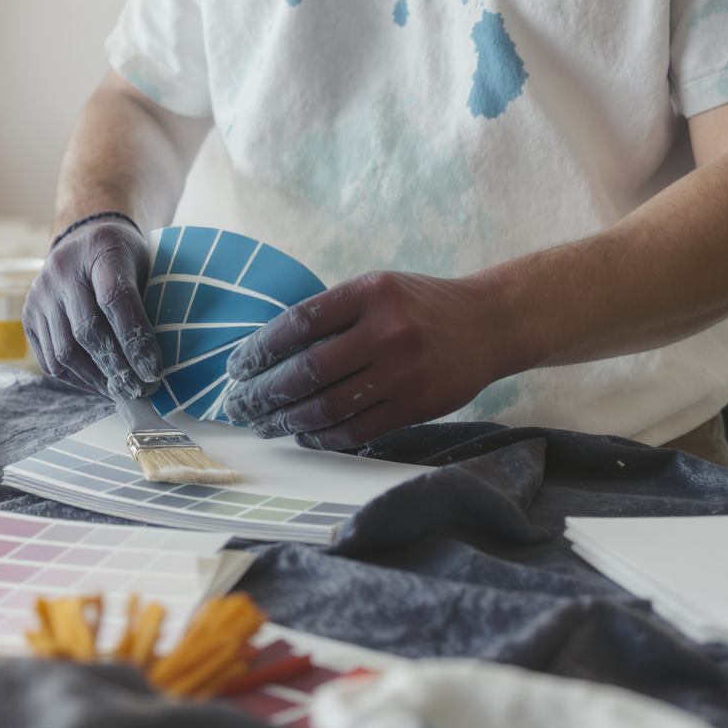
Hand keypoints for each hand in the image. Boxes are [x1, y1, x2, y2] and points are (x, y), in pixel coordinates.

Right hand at [23, 218, 162, 398]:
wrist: (84, 242)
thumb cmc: (125, 261)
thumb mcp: (146, 267)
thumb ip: (150, 305)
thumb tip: (155, 364)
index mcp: (101, 248)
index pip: (114, 298)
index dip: (135, 339)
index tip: (154, 370)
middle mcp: (62, 269)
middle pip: (87, 330)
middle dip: (117, 368)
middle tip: (140, 389)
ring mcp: (40, 293)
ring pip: (64, 351)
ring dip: (96, 380)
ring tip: (121, 392)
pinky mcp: (27, 315)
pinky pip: (49, 360)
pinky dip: (76, 379)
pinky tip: (98, 384)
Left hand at [222, 271, 514, 448]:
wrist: (489, 324)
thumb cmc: (419, 306)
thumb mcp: (377, 290)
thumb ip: (332, 314)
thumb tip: (268, 355)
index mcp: (370, 293)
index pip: (299, 322)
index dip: (261, 348)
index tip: (237, 366)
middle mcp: (387, 330)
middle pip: (308, 371)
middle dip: (264, 393)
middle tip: (239, 405)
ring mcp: (404, 371)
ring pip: (329, 406)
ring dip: (287, 421)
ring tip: (265, 425)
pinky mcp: (417, 404)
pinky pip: (358, 429)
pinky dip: (324, 437)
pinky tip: (304, 436)